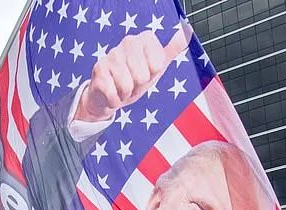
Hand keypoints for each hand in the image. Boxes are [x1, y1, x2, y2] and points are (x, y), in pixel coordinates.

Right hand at [75, 26, 192, 122]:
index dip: (153, 75)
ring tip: (122, 87)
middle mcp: (127, 42)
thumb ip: (171, 50)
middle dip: (138, 86)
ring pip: (127, 86)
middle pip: (142, 76)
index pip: (157, 65)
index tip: (146, 73)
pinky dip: (115, 100)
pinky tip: (111, 92)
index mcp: (144, 38)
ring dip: (126, 94)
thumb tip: (187, 32)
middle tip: (133, 82)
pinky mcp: (98, 70)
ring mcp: (111, 55)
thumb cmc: (135, 79)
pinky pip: (114, 94)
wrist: (109, 95)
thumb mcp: (156, 66)